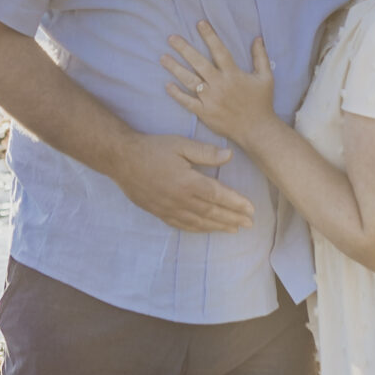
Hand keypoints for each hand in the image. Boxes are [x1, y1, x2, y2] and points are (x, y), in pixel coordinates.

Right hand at [114, 132, 255, 232]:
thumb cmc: (153, 148)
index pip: (219, 196)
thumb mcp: (180, 144)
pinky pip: (183, 225)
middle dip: (233, 218)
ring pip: (199, 222)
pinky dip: (198, 229)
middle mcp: (181, 200)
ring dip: (218, 226)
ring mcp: (169, 209)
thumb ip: (205, 152)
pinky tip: (207, 229)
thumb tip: (229, 156)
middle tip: (249, 223)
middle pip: (212, 212)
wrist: (122, 160)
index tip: (251, 209)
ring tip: (234, 229)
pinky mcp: (160, 213)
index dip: (237, 204)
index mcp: (188, 182)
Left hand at [163, 22, 277, 146]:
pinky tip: (167, 85)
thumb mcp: (266, 78)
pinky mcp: (204, 113)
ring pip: (189, 80)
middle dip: (184, 49)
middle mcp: (219, 84)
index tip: (199, 23)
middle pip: (199, 63)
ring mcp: (210, 99)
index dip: (209, 36)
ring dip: (175, 68)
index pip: (219, 50)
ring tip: (163, 57)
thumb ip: (261, 57)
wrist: (257, 130)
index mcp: (233, 74)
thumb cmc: (262, 103)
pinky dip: (176, 94)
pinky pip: (187, 102)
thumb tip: (258, 38)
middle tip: (171, 37)